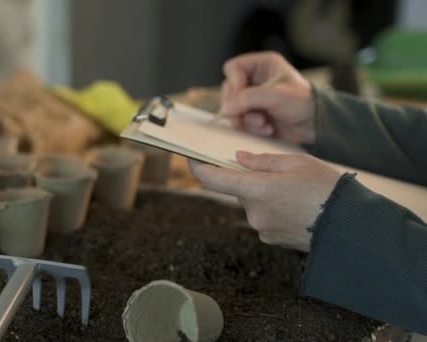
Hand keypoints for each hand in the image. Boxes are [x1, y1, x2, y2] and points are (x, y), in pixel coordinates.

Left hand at [188, 151, 340, 251]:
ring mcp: (261, 228)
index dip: (198, 168)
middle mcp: (254, 212)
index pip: (213, 180)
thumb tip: (240, 159)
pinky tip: (295, 206)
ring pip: (252, 203)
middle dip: (251, 180)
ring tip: (294, 191)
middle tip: (279, 173)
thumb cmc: (326, 189)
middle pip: (239, 190)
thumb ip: (262, 161)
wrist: (349, 226)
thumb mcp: (296, 162)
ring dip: (264, 194)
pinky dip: (273, 208)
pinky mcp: (270, 239)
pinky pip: (263, 217)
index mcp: (257, 190)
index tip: (192, 158)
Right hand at [220, 51, 315, 145]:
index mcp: (262, 65)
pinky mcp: (252, 115)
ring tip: (264, 124)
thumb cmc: (304, 103)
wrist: (315, 126)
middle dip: (240, 107)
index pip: (233, 68)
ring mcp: (252, 98)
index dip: (234, 83)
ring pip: (232, 109)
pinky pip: (239, 121)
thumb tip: (226, 108)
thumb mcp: (276, 95)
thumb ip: (248, 98)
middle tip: (254, 115)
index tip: (243, 96)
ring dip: (246, 120)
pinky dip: (250, 128)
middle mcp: (255, 80)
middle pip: (229, 91)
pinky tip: (267, 129)